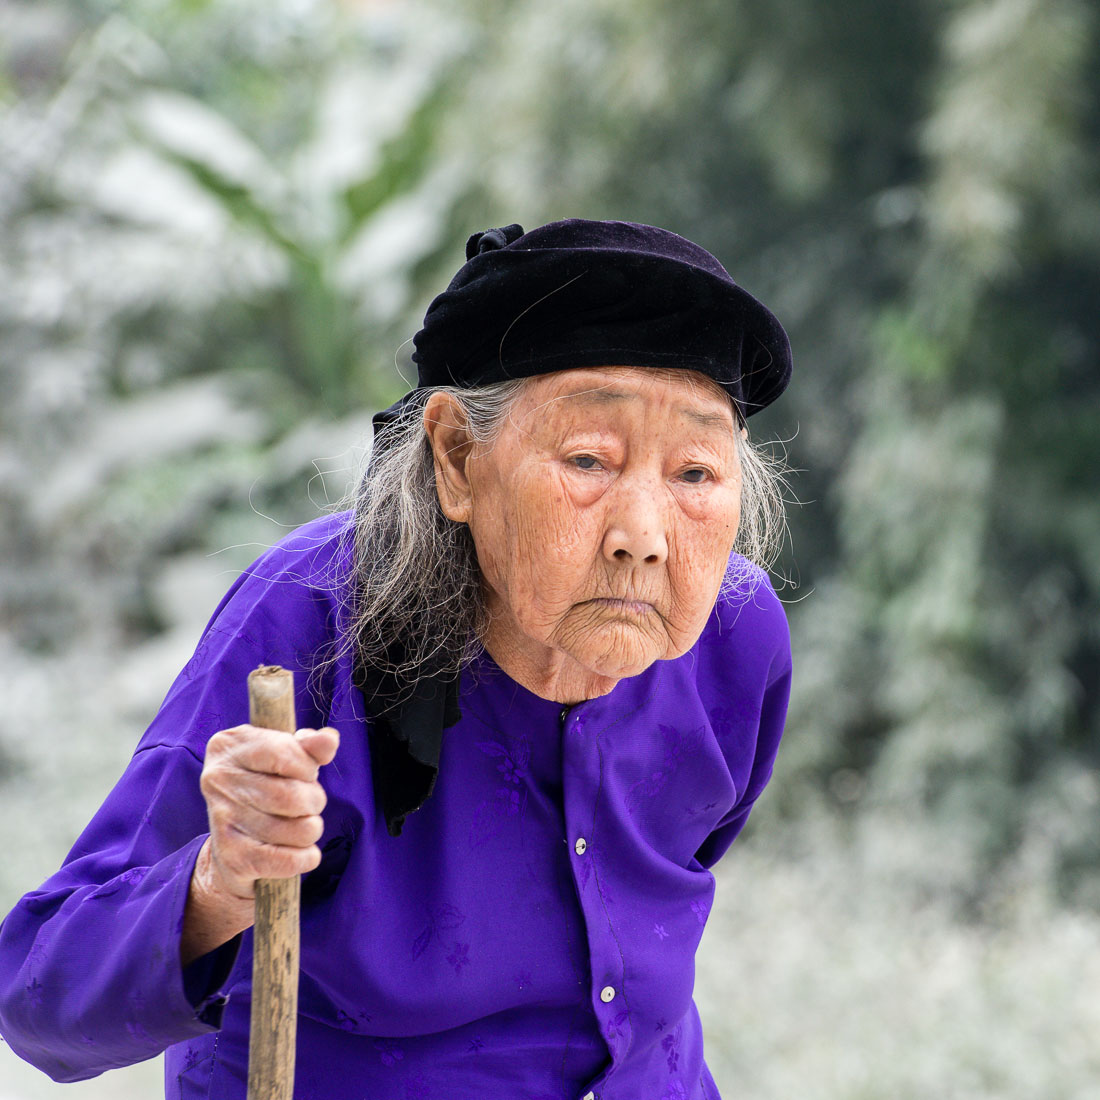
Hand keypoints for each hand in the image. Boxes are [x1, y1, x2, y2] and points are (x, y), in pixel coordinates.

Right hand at [197, 723, 339, 901]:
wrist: (230, 845)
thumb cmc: (266, 787)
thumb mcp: (285, 756)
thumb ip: (308, 745)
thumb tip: (328, 740)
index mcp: (229, 744)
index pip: (285, 753)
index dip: (308, 767)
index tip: (306, 773)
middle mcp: (218, 778)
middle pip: (293, 796)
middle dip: (314, 801)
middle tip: (309, 804)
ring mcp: (222, 818)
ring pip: (298, 829)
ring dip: (311, 830)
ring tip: (301, 825)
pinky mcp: (232, 857)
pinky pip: (290, 861)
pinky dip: (306, 858)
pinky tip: (300, 851)